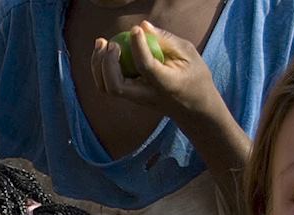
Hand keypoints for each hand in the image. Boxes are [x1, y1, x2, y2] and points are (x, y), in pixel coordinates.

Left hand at [91, 22, 223, 119]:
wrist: (194, 109)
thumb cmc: (194, 77)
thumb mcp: (189, 55)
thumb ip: (167, 40)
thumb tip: (143, 26)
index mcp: (166, 85)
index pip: (146, 67)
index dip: (138, 47)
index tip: (135, 29)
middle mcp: (146, 95)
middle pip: (116, 87)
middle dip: (106, 63)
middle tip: (109, 42)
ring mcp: (136, 99)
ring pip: (107, 88)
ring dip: (98, 65)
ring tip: (102, 43)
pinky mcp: (130, 97)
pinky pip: (108, 85)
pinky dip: (101, 68)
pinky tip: (106, 51)